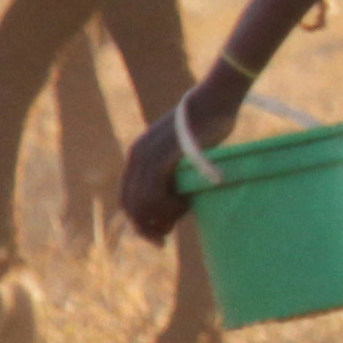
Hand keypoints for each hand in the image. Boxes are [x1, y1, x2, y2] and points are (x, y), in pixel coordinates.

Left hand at [116, 71, 241, 241]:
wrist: (214, 102)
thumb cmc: (207, 129)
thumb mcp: (183, 159)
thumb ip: (174, 180)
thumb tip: (174, 212)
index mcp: (137, 156)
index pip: (128, 199)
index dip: (139, 223)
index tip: (158, 238)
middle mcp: (136, 156)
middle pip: (131, 206)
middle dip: (146, 228)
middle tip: (164, 240)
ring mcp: (146, 155)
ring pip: (142, 203)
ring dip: (162, 216)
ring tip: (183, 212)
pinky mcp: (160, 157)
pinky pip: (155, 193)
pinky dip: (169, 206)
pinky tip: (186, 203)